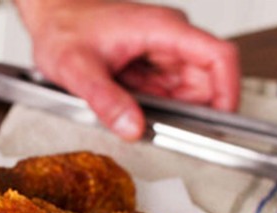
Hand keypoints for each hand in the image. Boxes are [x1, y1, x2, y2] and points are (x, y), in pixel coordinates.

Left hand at [16, 0, 240, 139]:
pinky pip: (165, 90)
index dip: (228, 90)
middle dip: (193, 109)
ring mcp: (160, 49)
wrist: (49, 18)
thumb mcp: (77, 70)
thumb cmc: (61, 30)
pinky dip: (156, 106)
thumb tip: (132, 128)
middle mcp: (168, 36)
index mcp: (161, 29)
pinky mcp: (149, 62)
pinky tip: (131, 108)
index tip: (221, 119)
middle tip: (166, 131)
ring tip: (136, 114)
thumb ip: (106, 100)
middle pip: (206, 78)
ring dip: (171, 109)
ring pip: (186, 88)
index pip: (218, 56)